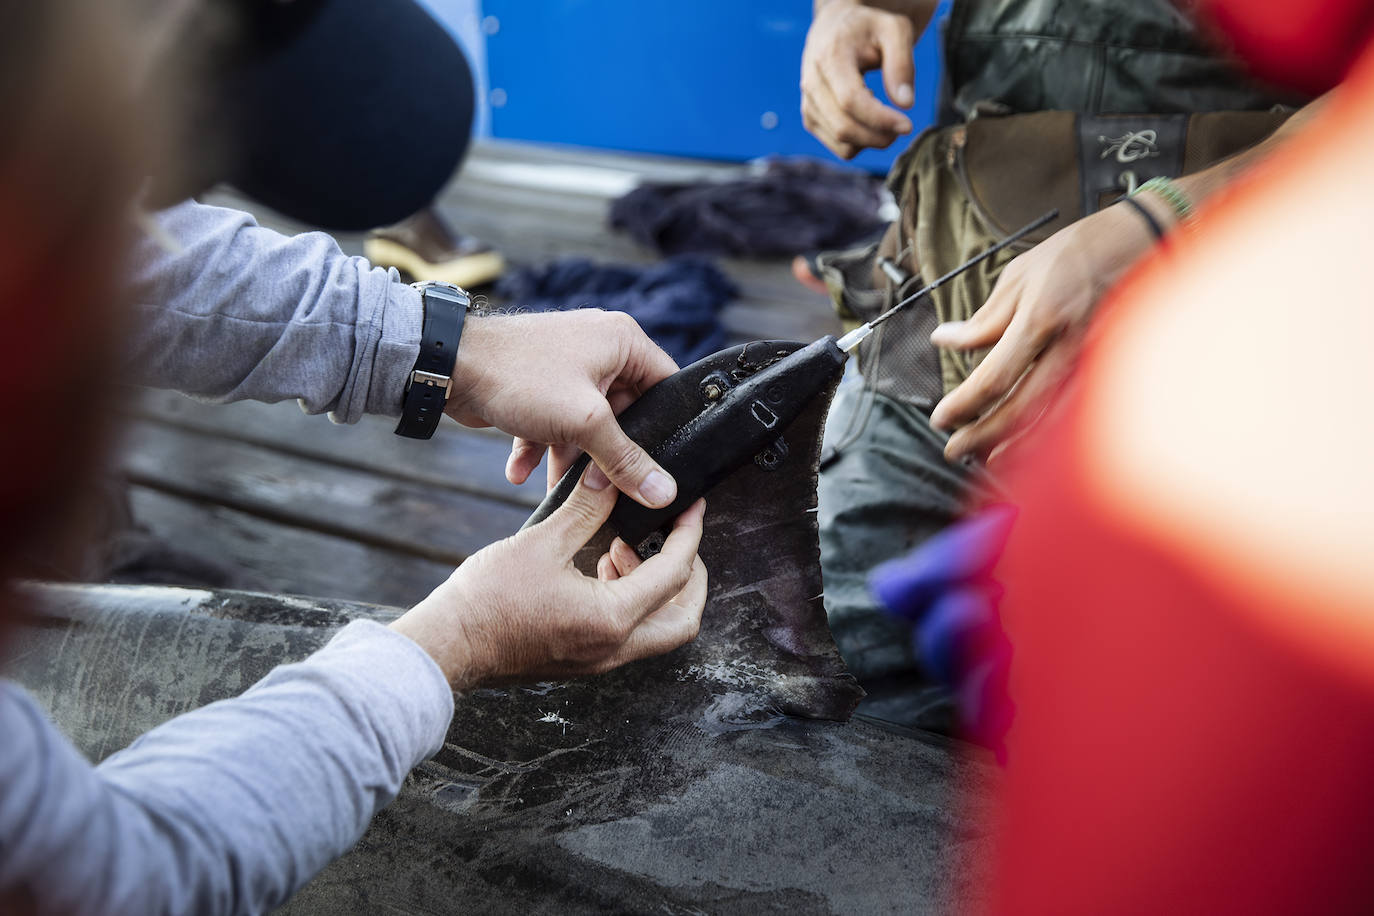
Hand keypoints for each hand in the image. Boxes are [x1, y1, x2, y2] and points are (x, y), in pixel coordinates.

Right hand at [391, 464, 707, 688]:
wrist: (447, 646)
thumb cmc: (486, 601)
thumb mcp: (541, 543)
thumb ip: (585, 510)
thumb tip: (609, 478)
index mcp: (611, 619)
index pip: (674, 573)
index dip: (688, 534)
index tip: (691, 508)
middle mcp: (613, 647)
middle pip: (683, 619)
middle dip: (691, 576)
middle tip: (676, 539)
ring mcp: (599, 660)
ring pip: (657, 630)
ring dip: (657, 588)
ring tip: (624, 548)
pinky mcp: (582, 660)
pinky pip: (628, 634)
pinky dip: (630, 600)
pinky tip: (601, 569)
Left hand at [445, 310, 679, 508]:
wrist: (448, 365)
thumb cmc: (520, 375)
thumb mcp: (583, 423)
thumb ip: (625, 460)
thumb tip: (662, 493)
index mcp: (623, 341)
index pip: (667, 386)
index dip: (672, 425)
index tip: (669, 464)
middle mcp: (600, 350)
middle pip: (627, 413)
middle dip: (610, 452)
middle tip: (609, 486)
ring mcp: (568, 368)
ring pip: (586, 424)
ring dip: (572, 458)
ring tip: (558, 489)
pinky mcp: (540, 386)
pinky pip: (554, 422)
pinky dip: (541, 447)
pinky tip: (521, 472)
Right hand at [800, 0, 931, 158]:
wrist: (835, 28)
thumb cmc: (868, 29)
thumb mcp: (894, 31)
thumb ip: (902, 64)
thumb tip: (905, 104)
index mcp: (829, 57)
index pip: (850, 100)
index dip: (880, 119)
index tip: (908, 125)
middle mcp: (811, 83)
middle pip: (844, 128)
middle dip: (879, 136)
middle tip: (903, 127)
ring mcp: (808, 105)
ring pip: (842, 144)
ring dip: (872, 140)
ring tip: (884, 114)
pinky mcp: (811, 120)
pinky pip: (840, 148)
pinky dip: (861, 142)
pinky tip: (868, 117)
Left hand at [928, 201, 1163, 462]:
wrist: (1143, 241)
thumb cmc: (1077, 253)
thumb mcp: (1019, 275)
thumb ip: (982, 319)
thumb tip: (944, 340)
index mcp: (1042, 320)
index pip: (994, 378)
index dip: (964, 405)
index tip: (941, 418)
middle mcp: (1070, 348)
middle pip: (1020, 410)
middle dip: (981, 436)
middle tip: (952, 450)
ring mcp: (1094, 364)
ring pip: (1050, 422)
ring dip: (1012, 444)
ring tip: (983, 455)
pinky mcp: (1109, 372)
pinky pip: (1072, 414)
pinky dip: (1044, 435)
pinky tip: (1024, 443)